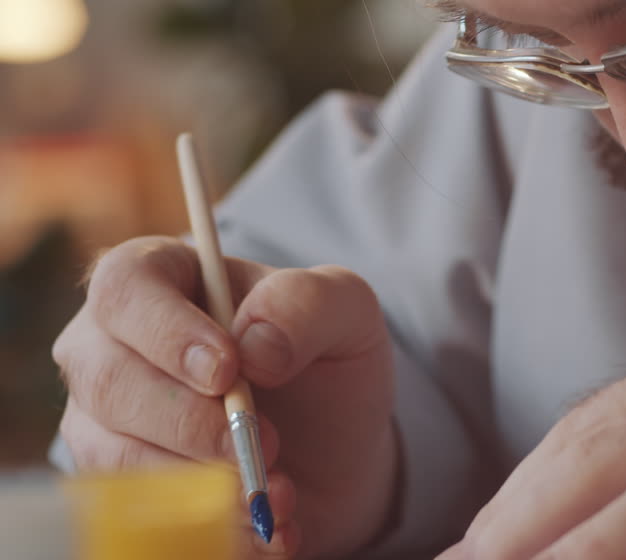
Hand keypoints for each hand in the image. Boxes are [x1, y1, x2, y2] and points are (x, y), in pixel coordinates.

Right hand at [52, 236, 396, 558]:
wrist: (333, 445)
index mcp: (161, 278)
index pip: (124, 286)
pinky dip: (213, 526)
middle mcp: (110, 344)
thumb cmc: (324, 357)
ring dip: (205, 480)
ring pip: (115, 454)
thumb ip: (307, 304)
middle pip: (109, 380)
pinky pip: (138, 515)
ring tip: (281, 487)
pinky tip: (272, 526)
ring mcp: (102, 418)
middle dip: (193, 421)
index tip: (227, 370)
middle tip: (269, 440)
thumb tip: (255, 344)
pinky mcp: (114, 484)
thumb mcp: (345, 312)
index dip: (166, 330)